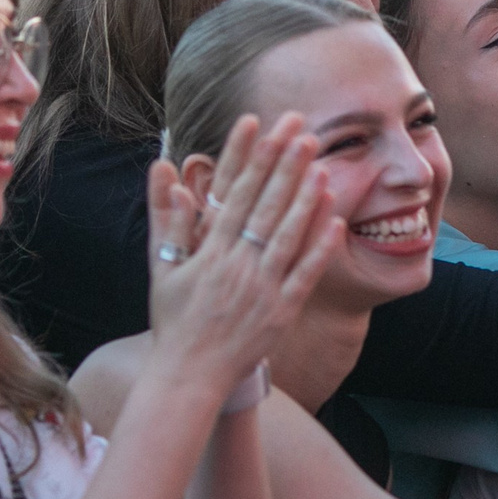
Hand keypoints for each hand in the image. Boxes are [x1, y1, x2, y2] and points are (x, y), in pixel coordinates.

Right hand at [147, 114, 344, 394]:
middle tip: (302, 129)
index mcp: (208, 251)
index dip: (248, 157)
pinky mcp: (282, 311)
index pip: (232, 193)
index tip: (259, 124)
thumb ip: (167, 219)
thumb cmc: (174, 319)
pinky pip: (305, 274)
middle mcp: (237, 265)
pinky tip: (336, 220)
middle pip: (265, 206)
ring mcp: (262, 288)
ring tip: (322, 164)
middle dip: (285, 165)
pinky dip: (321, 248)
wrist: (189, 373)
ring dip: (306, 198)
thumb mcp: (162, 268)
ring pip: (288, 235)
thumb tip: (164, 174)